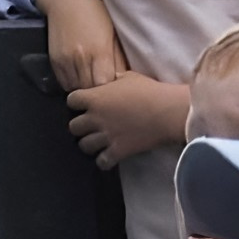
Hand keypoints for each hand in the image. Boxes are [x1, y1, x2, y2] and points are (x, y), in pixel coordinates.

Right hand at [43, 0, 124, 93]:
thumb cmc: (94, 12)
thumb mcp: (113, 32)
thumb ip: (119, 57)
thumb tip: (125, 79)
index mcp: (100, 51)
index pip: (106, 84)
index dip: (111, 89)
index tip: (116, 87)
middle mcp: (81, 58)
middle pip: (91, 90)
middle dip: (99, 91)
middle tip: (105, 87)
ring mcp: (66, 61)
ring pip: (77, 89)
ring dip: (85, 88)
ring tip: (92, 81)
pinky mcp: (55, 61)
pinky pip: (64, 83)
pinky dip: (73, 83)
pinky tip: (80, 76)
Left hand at [66, 74, 182, 170]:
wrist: (167, 111)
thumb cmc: (150, 91)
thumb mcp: (129, 77)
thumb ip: (113, 79)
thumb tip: (109, 81)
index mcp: (95, 98)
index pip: (71, 100)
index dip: (77, 102)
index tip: (85, 104)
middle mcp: (96, 118)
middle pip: (73, 126)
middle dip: (80, 126)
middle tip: (90, 125)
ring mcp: (105, 136)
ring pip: (84, 146)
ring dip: (90, 144)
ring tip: (98, 142)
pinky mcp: (118, 151)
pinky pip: (101, 162)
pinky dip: (103, 160)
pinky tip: (109, 155)